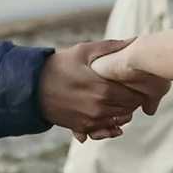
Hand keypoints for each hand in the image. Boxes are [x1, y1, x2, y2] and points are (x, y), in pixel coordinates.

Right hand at [38, 40, 166, 140]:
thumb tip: (135, 41)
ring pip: (119, 121)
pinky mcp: (82, 128)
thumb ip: (111, 48)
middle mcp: (100, 108)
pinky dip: (109, 125)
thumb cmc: (59, 66)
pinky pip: (104, 131)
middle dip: (133, 101)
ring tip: (118, 99)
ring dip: (122, 112)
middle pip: (130, 109)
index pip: (136, 96)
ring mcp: (91, 120)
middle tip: (130, 90)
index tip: (138, 82)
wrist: (31, 87)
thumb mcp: (83, 51)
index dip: (140, 90)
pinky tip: (107, 113)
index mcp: (104, 89)